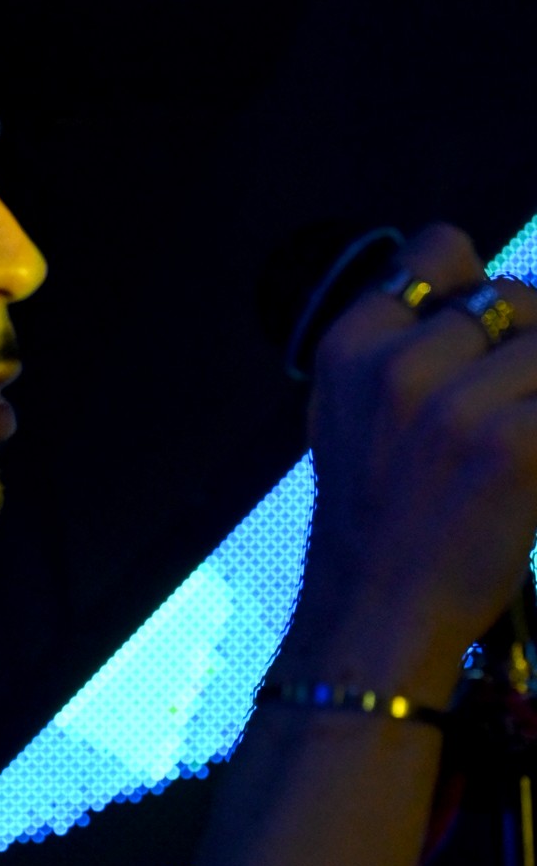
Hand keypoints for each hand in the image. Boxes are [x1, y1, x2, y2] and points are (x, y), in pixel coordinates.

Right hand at [302, 224, 536, 695]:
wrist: (377, 616)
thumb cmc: (374, 524)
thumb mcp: (346, 418)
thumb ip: (394, 348)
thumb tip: (480, 300)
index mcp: (352, 347)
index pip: (439, 249)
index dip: (477, 284)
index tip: (490, 334)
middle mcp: (399, 365)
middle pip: (515, 296)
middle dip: (530, 345)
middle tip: (516, 402)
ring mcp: (457, 405)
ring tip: (519, 441)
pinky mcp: (515, 447)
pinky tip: (534, 469)